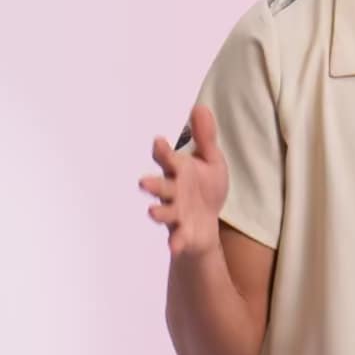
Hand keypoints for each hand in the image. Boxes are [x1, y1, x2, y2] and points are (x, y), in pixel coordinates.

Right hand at [143, 102, 231, 258]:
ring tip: (153, 212)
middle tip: (143, 183)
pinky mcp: (182, 232)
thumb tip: (200, 107)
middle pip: (161, 187)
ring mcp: (175, 213)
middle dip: (153, 184)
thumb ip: (205, 138)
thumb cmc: (206, 189)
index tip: (159, 142)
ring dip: (158, 212)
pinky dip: (176, 242)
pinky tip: (174, 247)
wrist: (207, 225)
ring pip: (164, 211)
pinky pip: (177, 238)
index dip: (162, 151)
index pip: (168, 159)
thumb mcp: (211, 161)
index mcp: (179, 171)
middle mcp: (172, 191)